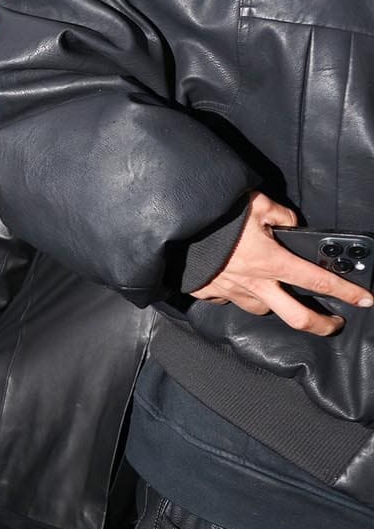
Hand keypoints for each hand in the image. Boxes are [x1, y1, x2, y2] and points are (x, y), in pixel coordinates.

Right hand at [191, 191, 373, 334]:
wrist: (174, 227)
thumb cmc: (214, 216)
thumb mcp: (255, 204)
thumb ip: (280, 215)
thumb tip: (290, 223)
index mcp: (272, 261)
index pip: (319, 280)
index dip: (346, 292)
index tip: (365, 301)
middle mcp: (255, 283)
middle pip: (296, 317)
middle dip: (320, 325)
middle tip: (332, 324)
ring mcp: (231, 291)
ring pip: (261, 310)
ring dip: (272, 304)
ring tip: (275, 294)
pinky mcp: (208, 291)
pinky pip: (228, 299)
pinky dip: (235, 295)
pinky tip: (234, 284)